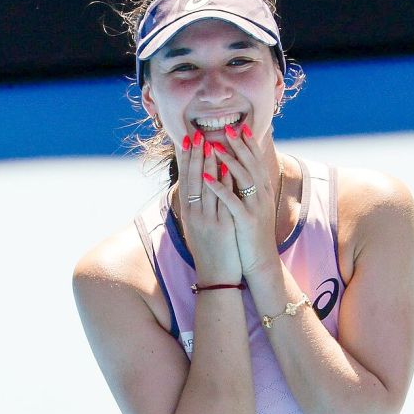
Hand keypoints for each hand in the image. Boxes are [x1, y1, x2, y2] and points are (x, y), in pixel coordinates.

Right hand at [176, 129, 241, 284]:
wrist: (216, 278)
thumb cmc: (209, 252)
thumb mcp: (198, 228)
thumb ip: (198, 207)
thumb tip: (198, 187)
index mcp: (188, 214)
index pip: (184, 180)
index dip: (185, 159)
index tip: (186, 140)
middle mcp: (194, 215)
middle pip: (193, 179)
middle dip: (195, 155)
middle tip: (196, 134)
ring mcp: (208, 221)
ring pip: (207, 187)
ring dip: (209, 163)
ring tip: (211, 142)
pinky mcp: (223, 227)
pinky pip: (224, 200)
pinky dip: (225, 183)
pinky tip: (228, 168)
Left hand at [202, 124, 279, 276]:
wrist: (260, 261)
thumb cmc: (251, 234)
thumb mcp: (251, 208)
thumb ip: (246, 191)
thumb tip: (235, 173)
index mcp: (262, 191)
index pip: (256, 162)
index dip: (249, 144)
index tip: (240, 128)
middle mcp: (261, 196)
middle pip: (251, 164)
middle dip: (240, 145)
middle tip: (230, 128)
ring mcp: (255, 207)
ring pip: (242, 178)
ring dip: (228, 160)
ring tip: (214, 146)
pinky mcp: (246, 220)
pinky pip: (231, 200)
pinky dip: (219, 187)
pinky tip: (206, 177)